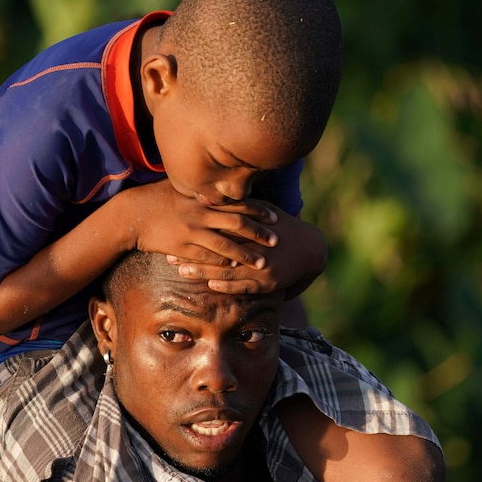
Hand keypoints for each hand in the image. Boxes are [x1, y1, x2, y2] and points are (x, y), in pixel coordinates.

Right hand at [124, 179, 278, 268]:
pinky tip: (234, 268)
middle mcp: (201, 213)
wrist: (131, 214)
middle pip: (238, 223)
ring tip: (262, 263)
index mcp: (203, 198)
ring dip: (246, 254)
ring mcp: (192, 231)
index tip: (275, 217)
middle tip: (277, 241)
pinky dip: (222, 264)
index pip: (238, 202)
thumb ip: (200, 189)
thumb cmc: (155, 198)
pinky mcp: (182, 247)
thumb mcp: (179, 187)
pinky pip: (206, 258)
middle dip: (259, 233)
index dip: (259, 210)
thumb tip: (216, 186)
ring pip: (226, 245)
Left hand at [169, 202, 326, 295]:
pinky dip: (228, 285)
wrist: (313, 248)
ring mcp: (261, 264)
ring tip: (182, 272)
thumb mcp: (262, 211)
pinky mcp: (269, 281)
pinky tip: (211, 285)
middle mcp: (253, 244)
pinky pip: (245, 284)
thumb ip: (239, 205)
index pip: (217, 229)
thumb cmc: (282, 227)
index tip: (175, 233)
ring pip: (227, 268)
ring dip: (203, 271)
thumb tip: (210, 195)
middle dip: (193, 253)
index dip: (195, 232)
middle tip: (169, 256)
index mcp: (249, 227)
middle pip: (217, 248)